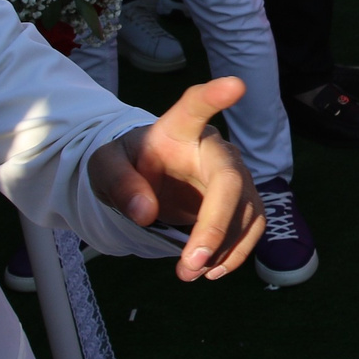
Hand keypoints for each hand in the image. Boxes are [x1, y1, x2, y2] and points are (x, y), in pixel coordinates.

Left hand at [90, 80, 263, 279]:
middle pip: (230, 179)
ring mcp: (235, 175)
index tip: (235, 85)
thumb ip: (120, 184)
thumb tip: (145, 213)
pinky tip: (212, 271)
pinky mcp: (243, 202)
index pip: (196, 106)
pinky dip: (236, 253)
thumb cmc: (129, 164)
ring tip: (189, 273)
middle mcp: (214, 149)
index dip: (215, 97)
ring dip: (222, 248)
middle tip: (190, 263)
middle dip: (215, 224)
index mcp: (179, 129)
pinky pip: (253, 227)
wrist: (147, 180)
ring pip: (245, 210)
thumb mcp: (106, 169)